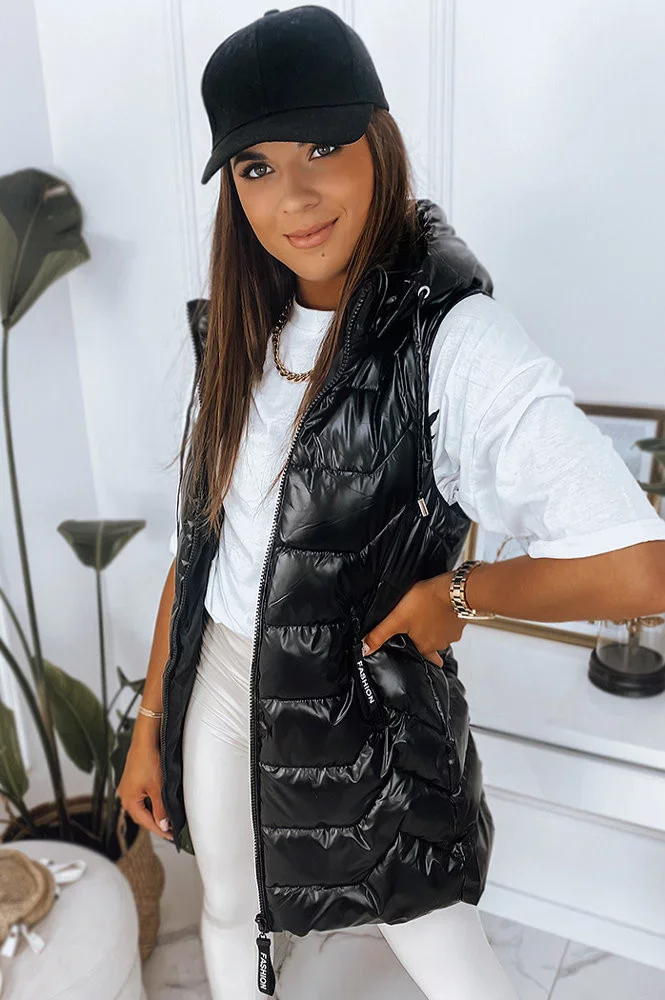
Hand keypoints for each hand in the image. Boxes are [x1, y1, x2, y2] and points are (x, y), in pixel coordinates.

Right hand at [117, 718, 173, 841]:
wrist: (145, 740)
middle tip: (171, 830)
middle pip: (142, 816)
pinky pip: (140, 798)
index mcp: (129, 801)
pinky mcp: (131, 781)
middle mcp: (124, 796)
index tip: (172, 836)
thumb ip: (160, 809)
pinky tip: (158, 803)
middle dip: (156, 823)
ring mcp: (127, 788)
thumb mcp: (158, 789)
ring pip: (141, 807)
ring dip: (153, 813)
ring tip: (167, 818)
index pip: (146, 822)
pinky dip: (150, 803)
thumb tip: (164, 825)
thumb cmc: (149, 761)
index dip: (160, 830)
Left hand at [360, 571, 465, 666]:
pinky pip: (452, 622)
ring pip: (442, 633)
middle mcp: (441, 643)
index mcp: (426, 646)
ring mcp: (453, 632)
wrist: (454, 590)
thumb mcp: (397, 619)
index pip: (422, 658)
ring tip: (428, 616)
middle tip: (419, 628)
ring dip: (436, 627)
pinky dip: (446, 618)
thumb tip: (364, 650)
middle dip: (426, 638)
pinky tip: (441, 609)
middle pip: (432, 645)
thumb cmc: (426, 602)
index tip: (420, 657)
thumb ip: (380, 634)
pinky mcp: (460, 620)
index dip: (419, 655)